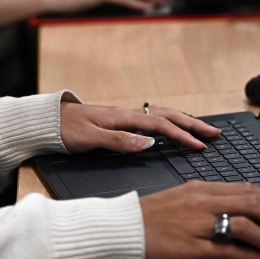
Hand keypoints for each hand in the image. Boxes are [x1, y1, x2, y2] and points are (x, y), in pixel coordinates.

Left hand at [60, 102, 218, 151]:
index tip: (200, 145)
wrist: (46, 121)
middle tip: (213, 133)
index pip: (160, 125)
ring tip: (201, 127)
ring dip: (182, 120)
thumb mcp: (89, 139)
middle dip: (192, 124)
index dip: (182, 135)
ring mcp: (123, 115)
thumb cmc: (64, 130)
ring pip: (160, 114)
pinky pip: (151, 117)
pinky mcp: (119, 120)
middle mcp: (126, 113)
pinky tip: (172, 124)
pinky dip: (168, 120)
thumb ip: (118, 140)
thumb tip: (147, 142)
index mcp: (122, 117)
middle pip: (166, 115)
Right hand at [140, 182, 259, 258]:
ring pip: (245, 225)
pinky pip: (228, 249)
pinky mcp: (192, 246)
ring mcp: (198, 223)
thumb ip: (212, 200)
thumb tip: (242, 208)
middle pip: (252, 203)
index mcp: (203, 187)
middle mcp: (203, 201)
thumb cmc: (153, 215)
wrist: (124, 226)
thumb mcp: (185, 197)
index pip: (248, 189)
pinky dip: (250, 254)